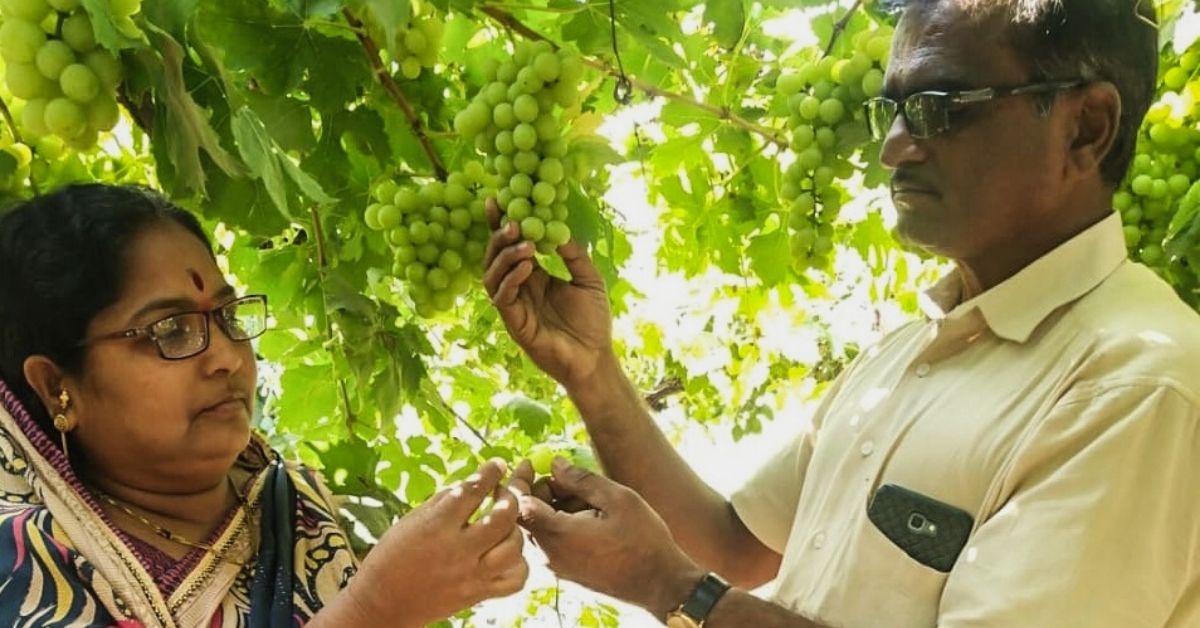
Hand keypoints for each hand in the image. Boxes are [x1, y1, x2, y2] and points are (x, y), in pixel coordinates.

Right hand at [345, 459, 528, 626]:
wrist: (383, 602)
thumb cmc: (393, 555)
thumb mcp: (413, 519)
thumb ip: (445, 500)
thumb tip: (474, 483)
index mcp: (437, 526)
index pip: (473, 490)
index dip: (491, 472)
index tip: (498, 464)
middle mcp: (458, 550)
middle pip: (503, 518)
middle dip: (509, 499)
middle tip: (502, 494)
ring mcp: (471, 575)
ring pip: (514, 548)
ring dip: (515, 531)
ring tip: (504, 526)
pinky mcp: (478, 595)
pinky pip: (515, 580)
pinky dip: (518, 564)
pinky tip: (506, 554)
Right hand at [482, 199, 613, 389]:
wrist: (595, 358)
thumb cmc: (593, 321)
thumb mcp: (589, 278)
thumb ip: (574, 254)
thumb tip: (557, 227)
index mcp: (534, 276)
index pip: (511, 246)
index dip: (500, 225)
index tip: (496, 200)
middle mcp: (519, 288)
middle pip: (495, 258)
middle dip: (499, 237)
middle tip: (512, 221)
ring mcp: (514, 307)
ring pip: (492, 276)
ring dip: (505, 256)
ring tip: (525, 244)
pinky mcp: (515, 324)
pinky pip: (503, 298)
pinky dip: (511, 279)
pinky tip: (527, 267)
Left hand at [511, 458, 704, 618]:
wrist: (660, 583)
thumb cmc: (642, 540)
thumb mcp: (617, 499)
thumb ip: (581, 480)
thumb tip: (555, 464)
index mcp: (557, 534)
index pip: (518, 503)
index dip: (519, 480)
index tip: (530, 462)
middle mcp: (550, 554)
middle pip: (527, 515)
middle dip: (541, 491)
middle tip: (569, 479)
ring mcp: (558, 566)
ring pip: (541, 528)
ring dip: (554, 507)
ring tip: (587, 499)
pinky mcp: (568, 572)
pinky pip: (552, 542)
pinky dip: (562, 524)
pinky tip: (590, 517)